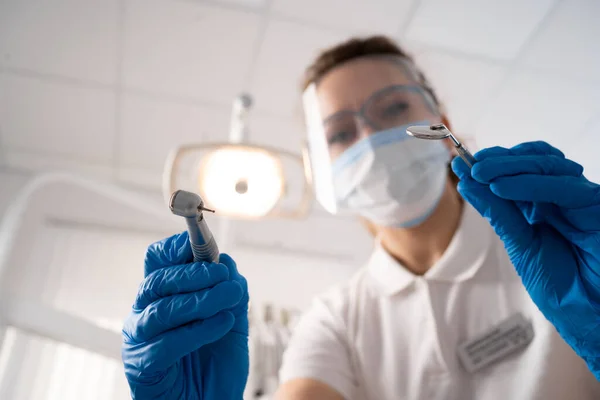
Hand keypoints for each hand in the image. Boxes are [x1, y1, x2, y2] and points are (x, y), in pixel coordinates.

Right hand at [122, 232, 248, 398]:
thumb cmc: (216, 367)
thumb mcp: (232, 321)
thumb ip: (230, 291)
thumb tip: (227, 261)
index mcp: (163, 296)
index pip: (157, 260)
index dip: (176, 247)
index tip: (204, 245)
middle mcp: (146, 313)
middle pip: (159, 280)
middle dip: (196, 273)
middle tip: (225, 276)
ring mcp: (140, 339)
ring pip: (163, 308)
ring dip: (202, 300)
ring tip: (230, 298)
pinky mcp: (143, 366)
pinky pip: (167, 342)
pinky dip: (199, 329)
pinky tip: (222, 324)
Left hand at [451, 141, 599, 378]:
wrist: (588, 315)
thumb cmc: (560, 286)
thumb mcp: (520, 244)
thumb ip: (498, 212)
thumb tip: (467, 182)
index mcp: (544, 204)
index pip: (520, 169)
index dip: (493, 162)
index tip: (463, 163)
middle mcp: (564, 197)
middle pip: (535, 161)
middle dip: (499, 160)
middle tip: (470, 164)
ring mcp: (582, 200)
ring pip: (549, 166)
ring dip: (510, 166)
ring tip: (480, 173)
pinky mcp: (598, 208)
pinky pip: (565, 187)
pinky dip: (531, 184)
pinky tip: (502, 187)